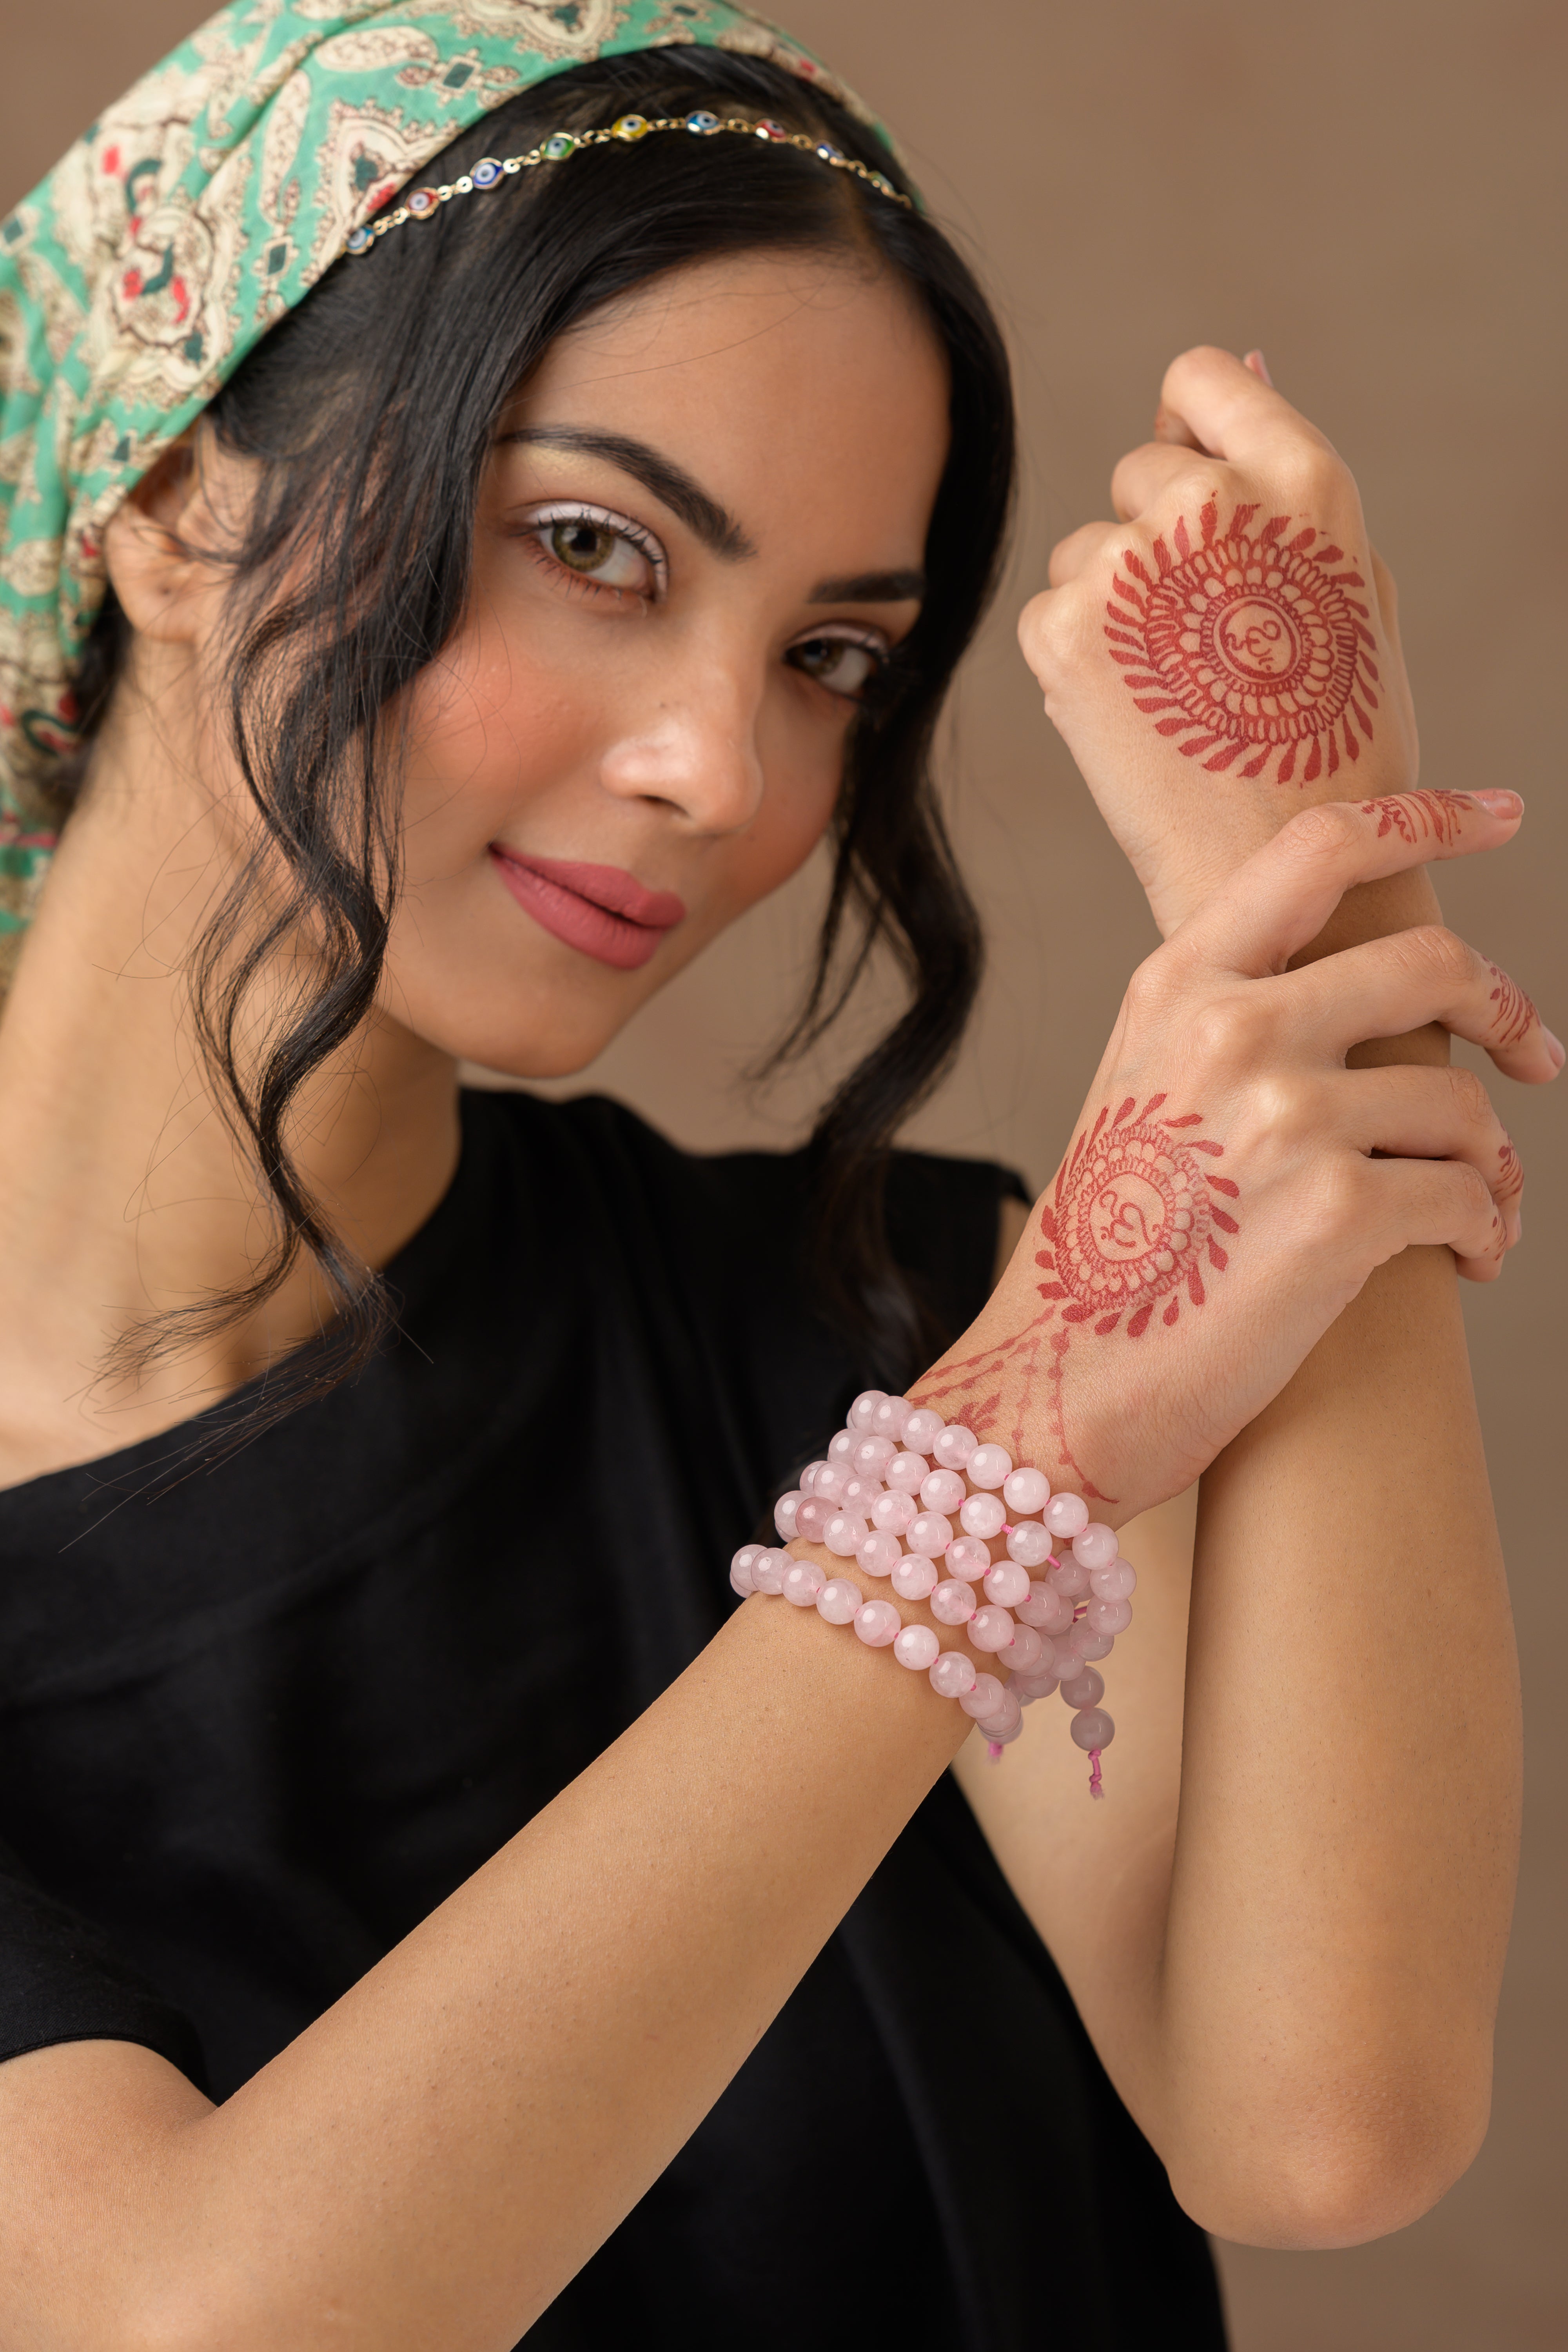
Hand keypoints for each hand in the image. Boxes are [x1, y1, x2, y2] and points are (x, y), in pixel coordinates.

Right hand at [918, 791, 1558, 1519]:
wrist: (1059, 1380)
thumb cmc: (1109, 1253)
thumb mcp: (1142, 1089)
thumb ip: (1232, 1021)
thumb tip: (1363, 999)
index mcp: (1178, 985)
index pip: (1319, 849)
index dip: (1426, 818)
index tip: (1501, 813)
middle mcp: (1234, 1028)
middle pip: (1433, 960)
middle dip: (1511, 1010)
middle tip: (1539, 1059)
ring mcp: (1288, 1115)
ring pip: (1461, 1100)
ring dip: (1493, 1161)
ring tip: (1480, 1211)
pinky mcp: (1341, 1212)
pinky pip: (1470, 1194)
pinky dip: (1489, 1228)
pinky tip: (1470, 1258)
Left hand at [1019, 346, 1421, 936]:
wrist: (1284, 863)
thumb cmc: (1333, 730)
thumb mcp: (1344, 577)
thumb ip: (1279, 470)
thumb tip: (1244, 358)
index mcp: (1298, 476)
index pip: (1202, 378)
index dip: (1196, 432)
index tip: (1206, 498)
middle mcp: (1208, 504)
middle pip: (1139, 468)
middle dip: (1161, 537)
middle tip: (1214, 638)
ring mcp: (1126, 566)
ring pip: (1088, 549)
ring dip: (1117, 604)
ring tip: (1181, 687)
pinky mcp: (1061, 631)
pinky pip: (1051, 611)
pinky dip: (1079, 658)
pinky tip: (1137, 713)